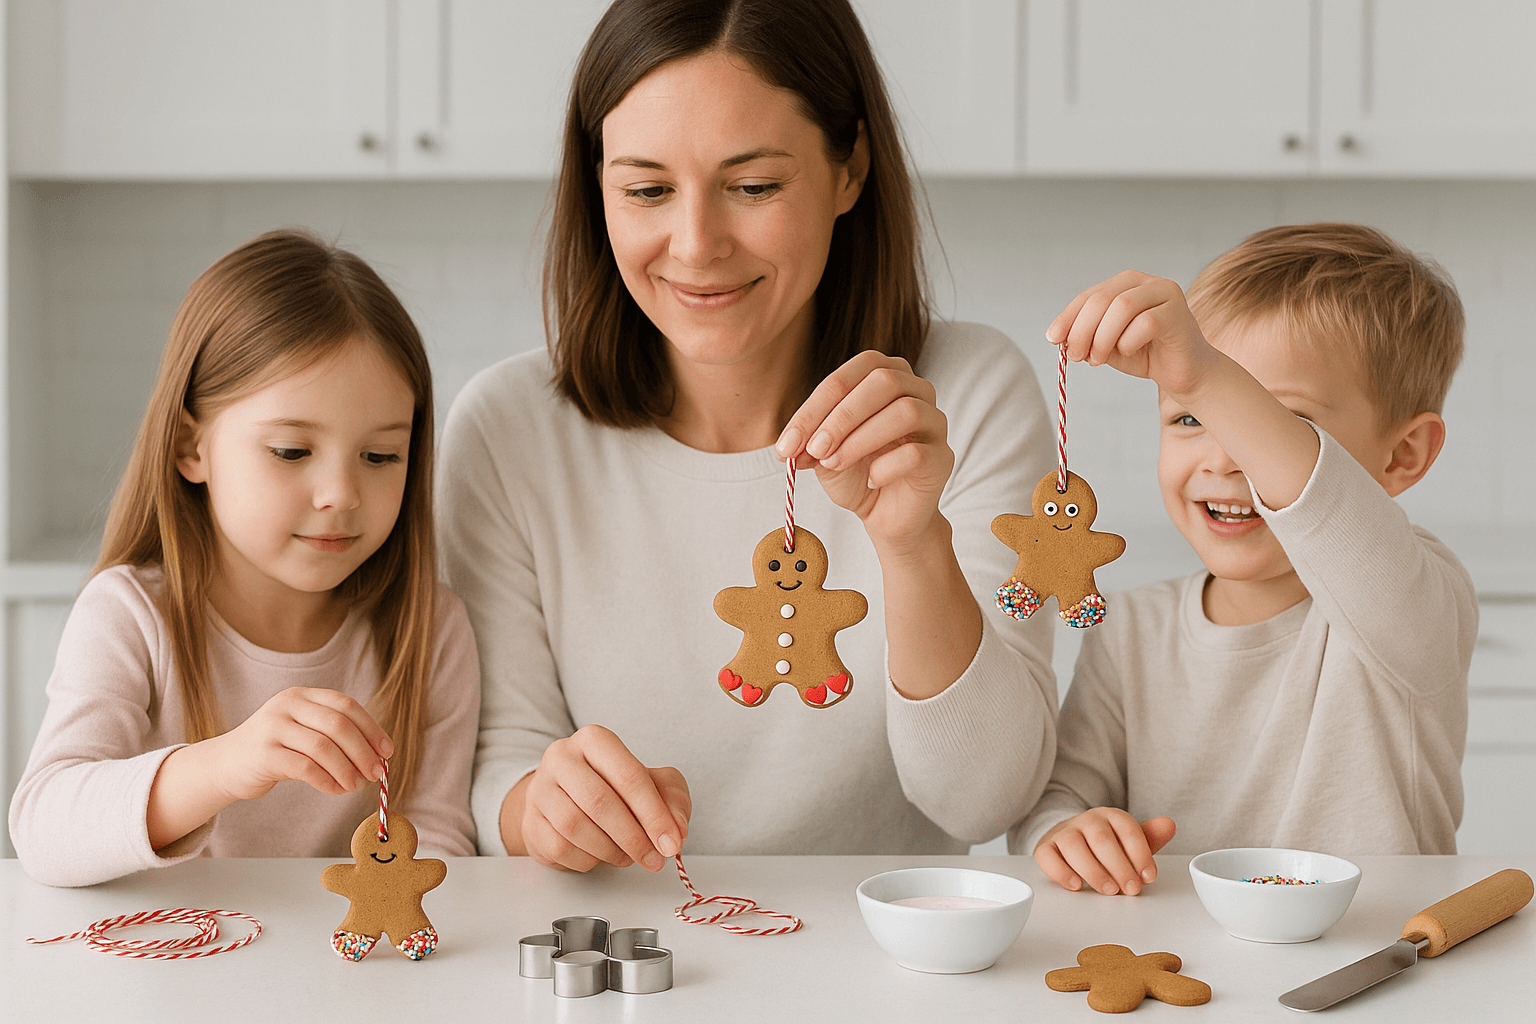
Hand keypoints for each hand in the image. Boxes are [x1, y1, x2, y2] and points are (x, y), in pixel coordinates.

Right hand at [206, 687, 391, 802]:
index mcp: (303, 695)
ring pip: (323, 747)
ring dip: (347, 769)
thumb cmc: (276, 750)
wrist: (226, 765)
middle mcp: (287, 705)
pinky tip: (336, 790)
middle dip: (363, 751)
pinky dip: (327, 781)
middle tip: (377, 773)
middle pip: (338, 724)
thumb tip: (378, 757)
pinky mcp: (263, 754)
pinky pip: (305, 768)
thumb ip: (335, 737)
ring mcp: (272, 727)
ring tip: (357, 786)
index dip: (371, 728)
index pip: (346, 705)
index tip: (387, 751)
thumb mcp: (304, 733)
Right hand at [515, 725, 690, 872]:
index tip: (672, 843)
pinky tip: (601, 856)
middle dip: (633, 836)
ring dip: (610, 850)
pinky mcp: (530, 822)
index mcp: (594, 740)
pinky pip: (560, 848)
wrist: (567, 800)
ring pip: (575, 826)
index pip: (628, 776)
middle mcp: (561, 757)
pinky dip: (588, 860)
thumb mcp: (654, 784)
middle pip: (599, 801)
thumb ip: (673, 801)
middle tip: (654, 858)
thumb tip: (677, 829)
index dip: (654, 813)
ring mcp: (540, 789)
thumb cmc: (614, 789)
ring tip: (629, 856)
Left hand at [776, 350, 953, 554]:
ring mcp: (935, 421)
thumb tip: (791, 443)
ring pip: (905, 411)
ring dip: (860, 439)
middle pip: (883, 381)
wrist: (886, 515)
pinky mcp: (943, 456)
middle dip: (840, 417)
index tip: (786, 443)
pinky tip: (871, 481)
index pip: (849, 376)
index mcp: (884, 376)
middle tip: (814, 449)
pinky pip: (917, 452)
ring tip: (835, 464)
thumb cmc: (857, 474)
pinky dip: (886, 467)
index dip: (814, 406)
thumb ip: (810, 441)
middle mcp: (916, 390)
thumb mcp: (824, 454)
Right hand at [1034, 808, 1176, 895]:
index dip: (1140, 853)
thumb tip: (1169, 825)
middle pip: (1101, 839)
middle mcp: (1086, 820)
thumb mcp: (1129, 841)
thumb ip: (1149, 837)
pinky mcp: (1045, 847)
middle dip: (1119, 866)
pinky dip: (1060, 871)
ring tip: (1108, 890)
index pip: (1127, 829)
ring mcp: (1063, 832)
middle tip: (1131, 889)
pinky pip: (1047, 856)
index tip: (1149, 877)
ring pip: (1073, 846)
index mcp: (1110, 816)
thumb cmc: (1106, 844)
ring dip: (1093, 870)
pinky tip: (1076, 886)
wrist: (1071, 838)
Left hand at [1046, 270, 1216, 398]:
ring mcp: (1165, 293)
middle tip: (1075, 355)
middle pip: (1102, 298)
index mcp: (1125, 285)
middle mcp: (1145, 282)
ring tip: (1098, 359)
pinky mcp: (1178, 312)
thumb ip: (1086, 336)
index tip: (1053, 339)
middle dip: (1082, 329)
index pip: (1088, 296)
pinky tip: (1128, 352)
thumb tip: (1058, 336)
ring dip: (1103, 337)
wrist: (1184, 373)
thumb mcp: (1107, 345)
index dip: (1067, 317)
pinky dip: (1128, 341)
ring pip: (1123, 306)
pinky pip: (1145, 323)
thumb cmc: (1145, 355)